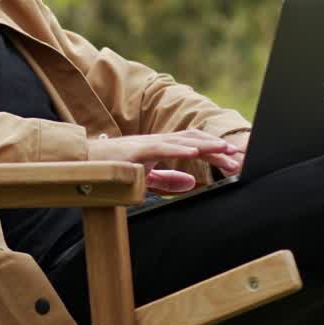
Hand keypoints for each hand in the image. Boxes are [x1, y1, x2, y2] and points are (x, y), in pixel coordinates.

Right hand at [87, 129, 243, 193]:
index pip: (194, 146)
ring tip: (224, 150)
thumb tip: (191, 184)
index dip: (214, 151)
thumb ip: (169, 180)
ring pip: (182, 141)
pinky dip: (178, 149)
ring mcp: (148, 144)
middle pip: (193, 140)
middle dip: (216, 148)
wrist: (85, 165)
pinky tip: (193, 153)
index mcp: (162, 147)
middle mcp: (158, 141)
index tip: (233, 159)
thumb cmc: (115, 171)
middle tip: (238, 156)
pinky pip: (161, 148)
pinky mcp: (137, 151)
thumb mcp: (147, 179)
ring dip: (204, 145)